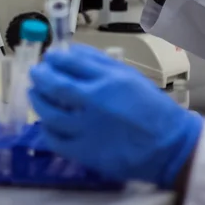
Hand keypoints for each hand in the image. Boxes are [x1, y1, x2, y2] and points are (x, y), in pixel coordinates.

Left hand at [28, 44, 202, 187]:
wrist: (170, 146)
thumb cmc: (151, 108)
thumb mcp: (130, 76)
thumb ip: (99, 62)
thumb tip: (70, 51)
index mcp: (108, 81)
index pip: (71, 63)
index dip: (54, 58)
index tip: (48, 57)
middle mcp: (95, 103)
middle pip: (55, 86)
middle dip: (40, 76)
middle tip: (35, 72)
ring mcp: (88, 129)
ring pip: (50, 113)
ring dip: (38, 100)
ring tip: (34, 93)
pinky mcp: (85, 153)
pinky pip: (55, 140)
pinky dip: (46, 129)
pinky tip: (46, 123)